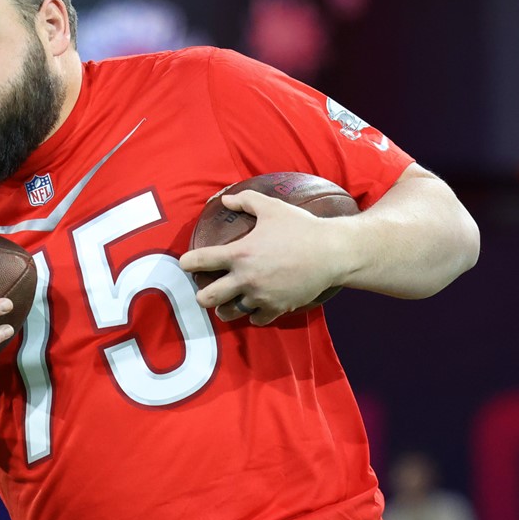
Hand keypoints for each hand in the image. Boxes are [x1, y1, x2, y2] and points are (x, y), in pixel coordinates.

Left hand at [180, 191, 347, 325]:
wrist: (331, 252)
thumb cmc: (301, 227)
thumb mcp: (272, 207)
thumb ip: (245, 200)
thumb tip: (225, 200)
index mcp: (240, 253)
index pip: (200, 261)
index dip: (188, 262)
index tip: (187, 263)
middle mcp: (246, 278)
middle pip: (207, 298)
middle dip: (202, 295)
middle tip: (206, 289)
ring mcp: (261, 296)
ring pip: (229, 313)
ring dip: (226, 307)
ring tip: (228, 302)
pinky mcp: (277, 307)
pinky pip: (256, 319)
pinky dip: (254, 314)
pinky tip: (255, 307)